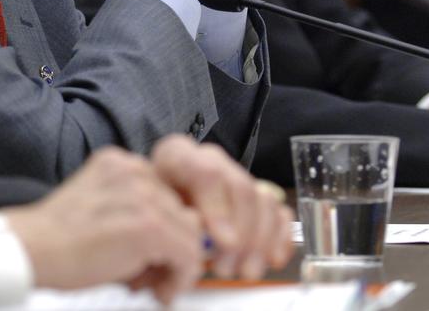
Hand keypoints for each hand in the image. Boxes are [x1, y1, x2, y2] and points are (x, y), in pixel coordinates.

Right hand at [3, 147, 204, 303]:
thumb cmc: (57, 239)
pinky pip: (189, 253)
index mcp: (121, 163)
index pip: (168, 193)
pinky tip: (161, 290)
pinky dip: (181, 278)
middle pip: (182, 211)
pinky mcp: (149, 225)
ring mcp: (144, 195)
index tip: (160, 253)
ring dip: (179, 265)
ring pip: (191, 233)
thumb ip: (135, 210)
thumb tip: (175, 242)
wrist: (33, 250)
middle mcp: (135, 170)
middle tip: (155, 277)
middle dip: (173, 249)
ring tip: (156, 285)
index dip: (168, 228)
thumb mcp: (100, 208)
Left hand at [149, 135, 293, 279]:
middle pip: (241, 188)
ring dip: (260, 242)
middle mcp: (211, 159)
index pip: (205, 173)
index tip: (224, 242)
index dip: (219, 209)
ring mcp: (235, 174)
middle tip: (229, 267)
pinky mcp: (254, 194)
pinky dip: (280, 236)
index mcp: (177, 157)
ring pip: (263, 200)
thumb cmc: (150, 209)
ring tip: (245, 270)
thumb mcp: (147, 212)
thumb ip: (169, 224)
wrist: (157, 200)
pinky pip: (278, 210)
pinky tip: (273, 259)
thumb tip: (196, 248)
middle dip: (242, 234)